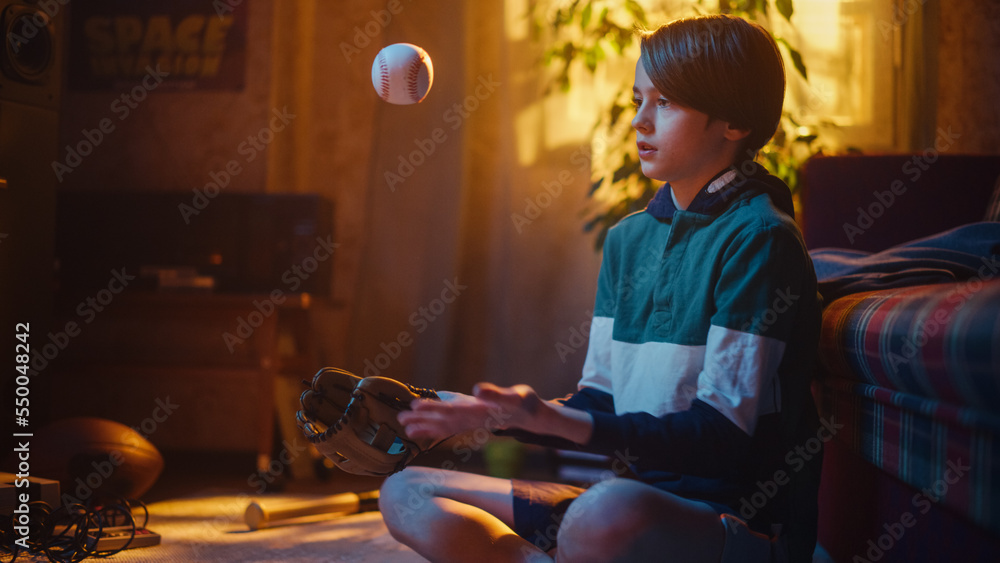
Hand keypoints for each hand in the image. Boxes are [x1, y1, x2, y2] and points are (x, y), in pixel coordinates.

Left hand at [397, 383, 545, 439]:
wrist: (533, 417)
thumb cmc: (525, 403)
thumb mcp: (515, 395)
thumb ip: (496, 393)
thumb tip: (477, 389)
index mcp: (480, 413)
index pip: (452, 411)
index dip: (433, 409)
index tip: (415, 406)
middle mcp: (473, 421)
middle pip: (443, 421)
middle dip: (422, 419)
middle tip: (400, 418)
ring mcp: (472, 423)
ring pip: (444, 426)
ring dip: (424, 426)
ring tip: (404, 426)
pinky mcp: (472, 422)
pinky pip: (450, 427)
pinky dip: (434, 428)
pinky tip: (422, 427)